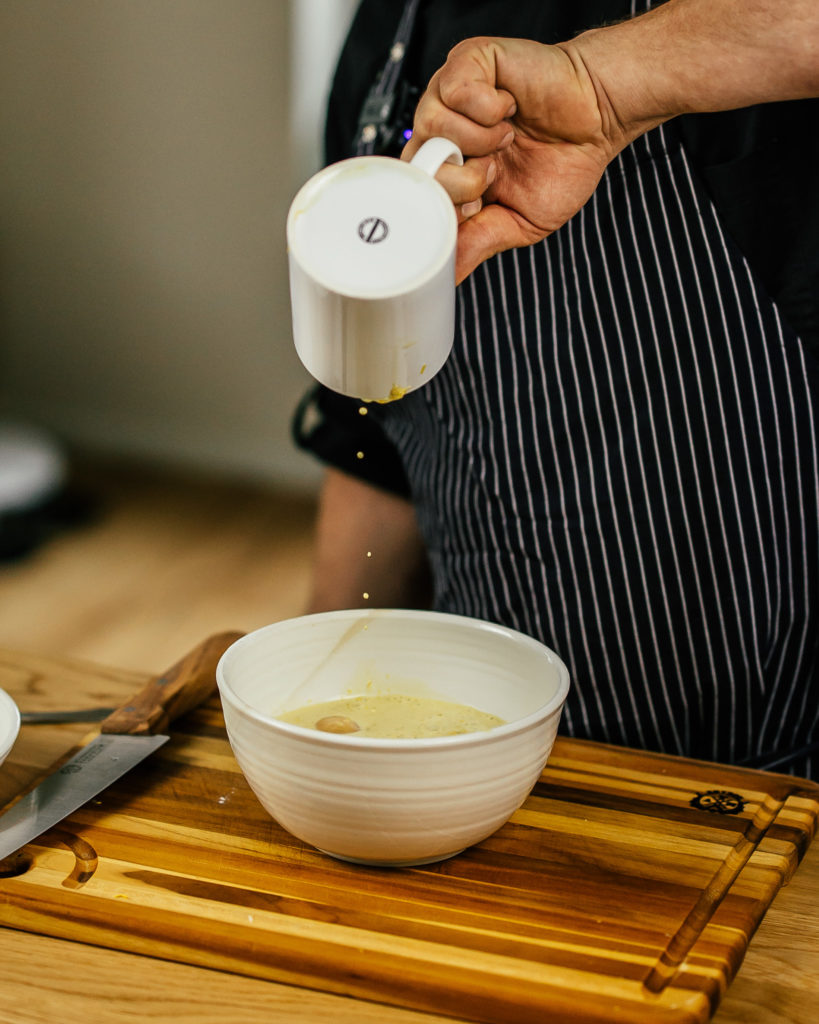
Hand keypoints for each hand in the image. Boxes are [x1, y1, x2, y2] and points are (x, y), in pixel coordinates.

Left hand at [402, 37, 623, 282]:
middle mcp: (442, 132)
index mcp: (450, 170)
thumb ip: (479, 243)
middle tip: (495, 172)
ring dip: (478, 142)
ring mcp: (450, 95)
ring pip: (429, 125)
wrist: (599, 118)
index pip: (416, 194)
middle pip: (415, 164)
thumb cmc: (563, 163)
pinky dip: (487, 108)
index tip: (481, 204)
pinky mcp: (468, 62)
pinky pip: (453, 90)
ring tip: (507, 138)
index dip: (446, 207)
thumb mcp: (519, 222)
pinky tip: (508, 108)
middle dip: (460, 180)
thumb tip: (447, 276)